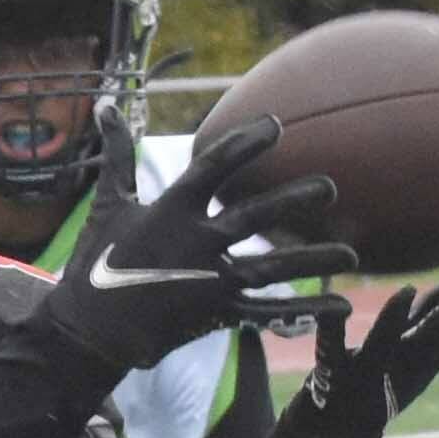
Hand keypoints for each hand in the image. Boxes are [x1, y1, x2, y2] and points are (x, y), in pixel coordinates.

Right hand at [38, 103, 357, 369]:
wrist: (88, 330)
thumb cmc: (96, 262)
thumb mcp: (107, 204)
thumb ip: (117, 156)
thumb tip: (107, 107)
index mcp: (170, 211)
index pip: (213, 168)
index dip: (244, 144)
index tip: (275, 125)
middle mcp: (195, 243)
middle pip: (253, 216)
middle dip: (293, 200)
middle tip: (329, 187)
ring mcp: (208, 281)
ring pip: (271, 268)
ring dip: (312, 259)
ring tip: (350, 254)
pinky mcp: (215, 315)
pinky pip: (268, 312)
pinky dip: (306, 310)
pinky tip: (341, 304)